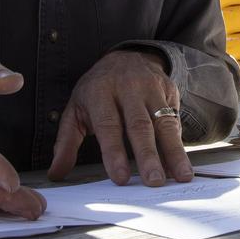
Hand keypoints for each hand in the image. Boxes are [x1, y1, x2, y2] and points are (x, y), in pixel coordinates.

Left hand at [48, 49, 191, 186]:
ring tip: (180, 176)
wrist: (125, 57)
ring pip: (163, 123)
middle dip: (147, 155)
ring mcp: (152, 88)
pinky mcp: (170, 91)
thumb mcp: (76, 110)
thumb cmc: (97, 91)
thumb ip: (66, 141)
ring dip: (173, 152)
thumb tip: (56, 172)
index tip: (120, 177)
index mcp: (100, 92)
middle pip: (139, 125)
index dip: (114, 152)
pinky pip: (176, 120)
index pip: (108, 125)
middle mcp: (128, 88)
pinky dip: (180, 144)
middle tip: (153, 181)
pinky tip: (183, 165)